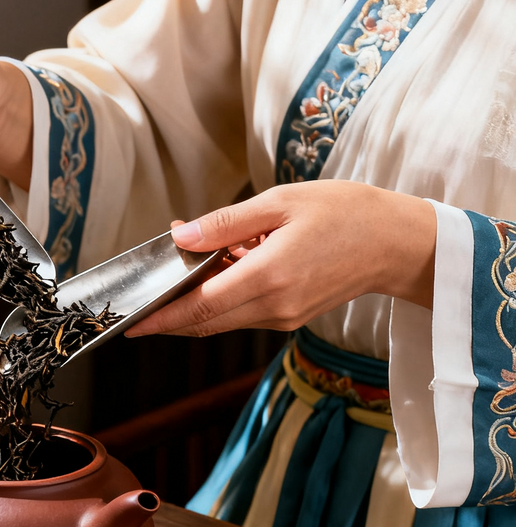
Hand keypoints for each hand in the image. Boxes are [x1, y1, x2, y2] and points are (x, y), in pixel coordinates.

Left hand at [127, 181, 436, 337]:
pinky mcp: (288, 319)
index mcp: (269, 275)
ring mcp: (282, 318)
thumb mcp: (280, 202)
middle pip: (203, 322)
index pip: (199, 306)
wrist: (395, 243)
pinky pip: (240, 316)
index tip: (129, 324)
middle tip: (135, 310)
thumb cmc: (344, 212)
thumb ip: (225, 223)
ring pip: (219, 322)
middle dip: (166, 319)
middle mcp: (273, 306)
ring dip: (191, 308)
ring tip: (170, 283)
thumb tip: (180, 237)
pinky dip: (218, 303)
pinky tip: (211, 278)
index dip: (160, 317)